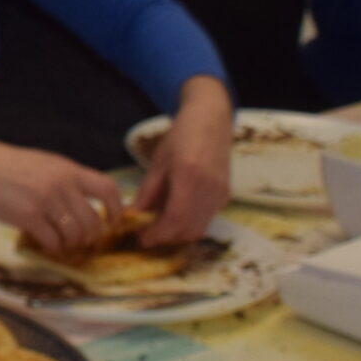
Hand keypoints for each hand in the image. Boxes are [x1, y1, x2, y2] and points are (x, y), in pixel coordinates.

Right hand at [0, 135, 125, 257]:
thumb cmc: (5, 166)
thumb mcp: (42, 164)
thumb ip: (65, 179)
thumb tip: (86, 203)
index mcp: (67, 169)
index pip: (107, 189)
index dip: (117, 209)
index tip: (113, 221)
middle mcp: (60, 183)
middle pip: (93, 219)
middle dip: (92, 236)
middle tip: (83, 240)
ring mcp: (44, 200)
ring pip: (75, 233)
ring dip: (71, 244)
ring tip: (62, 243)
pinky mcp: (26, 216)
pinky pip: (52, 241)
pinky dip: (52, 247)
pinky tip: (44, 243)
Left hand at [132, 77, 230, 245]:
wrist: (211, 122)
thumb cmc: (181, 137)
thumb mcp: (158, 162)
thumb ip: (147, 191)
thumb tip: (134, 216)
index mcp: (190, 176)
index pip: (175, 218)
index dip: (158, 233)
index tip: (141, 239)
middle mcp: (209, 188)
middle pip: (188, 229)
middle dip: (166, 238)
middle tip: (147, 236)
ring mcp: (221, 194)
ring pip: (199, 228)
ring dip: (178, 235)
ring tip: (158, 229)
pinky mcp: (225, 196)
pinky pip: (207, 220)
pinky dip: (189, 225)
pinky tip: (174, 218)